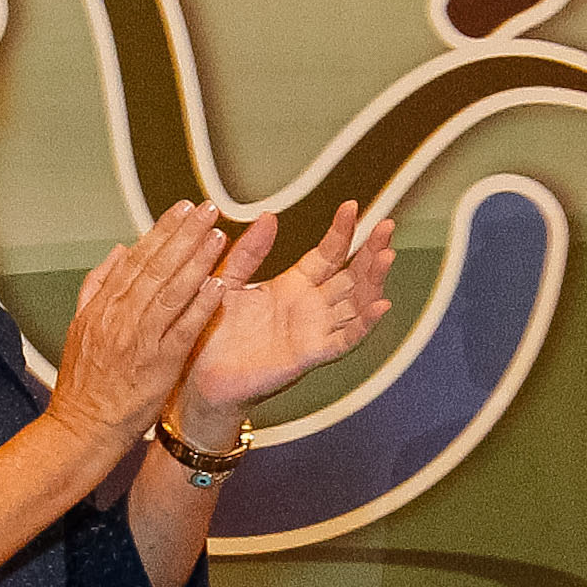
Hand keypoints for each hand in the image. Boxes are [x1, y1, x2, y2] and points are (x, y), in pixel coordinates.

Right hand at [44, 202, 261, 447]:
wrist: (82, 428)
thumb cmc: (84, 384)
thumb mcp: (80, 326)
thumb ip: (98, 286)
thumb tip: (119, 252)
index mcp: (103, 305)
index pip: (137, 258)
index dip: (162, 230)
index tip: (182, 209)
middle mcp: (120, 316)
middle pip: (156, 266)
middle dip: (184, 234)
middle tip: (207, 210)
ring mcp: (140, 339)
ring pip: (171, 290)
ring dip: (197, 260)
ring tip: (217, 236)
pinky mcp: (159, 363)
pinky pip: (184, 328)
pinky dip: (201, 305)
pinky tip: (219, 285)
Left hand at [182, 202, 396, 418]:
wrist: (199, 378)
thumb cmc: (212, 336)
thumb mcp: (228, 281)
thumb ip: (249, 251)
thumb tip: (268, 217)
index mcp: (292, 287)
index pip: (328, 254)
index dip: (342, 232)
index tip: (351, 207)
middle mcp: (309, 309)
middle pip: (352, 276)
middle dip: (371, 251)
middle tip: (387, 226)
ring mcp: (313, 332)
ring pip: (355, 304)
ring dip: (374, 281)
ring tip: (387, 255)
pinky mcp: (308, 356)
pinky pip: (343, 340)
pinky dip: (364, 324)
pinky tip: (380, 305)